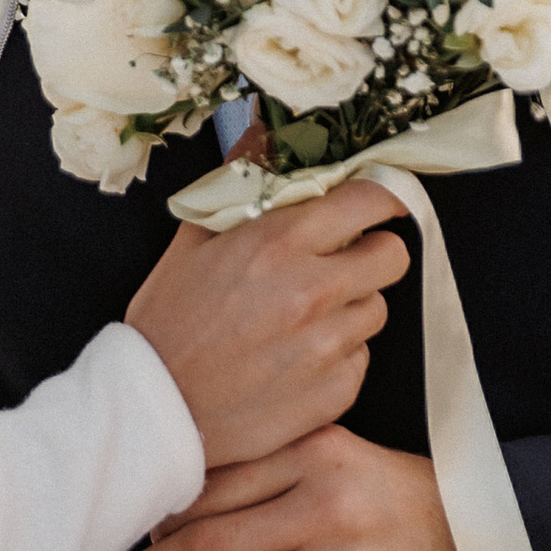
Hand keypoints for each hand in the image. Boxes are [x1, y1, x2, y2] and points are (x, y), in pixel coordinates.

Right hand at [125, 186, 408, 471]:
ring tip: (304, 319)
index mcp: (279, 244)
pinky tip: (296, 358)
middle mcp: (314, 291)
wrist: (158, 411)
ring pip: (377, 309)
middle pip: (393, 255)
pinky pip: (361, 358)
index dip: (378, 199)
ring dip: (350, 308)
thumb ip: (239, 192)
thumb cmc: (168, 326)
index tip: (373, 207)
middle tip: (341, 263)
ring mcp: (329, 345)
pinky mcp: (337, 390)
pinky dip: (338, 355)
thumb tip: (262, 139)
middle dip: (371, 253)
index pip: (370, 200)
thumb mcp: (192, 243)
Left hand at [135, 425, 479, 550]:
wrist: (488, 544)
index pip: (212, 484)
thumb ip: (278, 466)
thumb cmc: (401, 502)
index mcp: (318, 455)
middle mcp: (326, 507)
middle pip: (205, 542)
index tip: (157, 529)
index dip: (169, 513)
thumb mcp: (344, 457)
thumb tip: (188, 498)